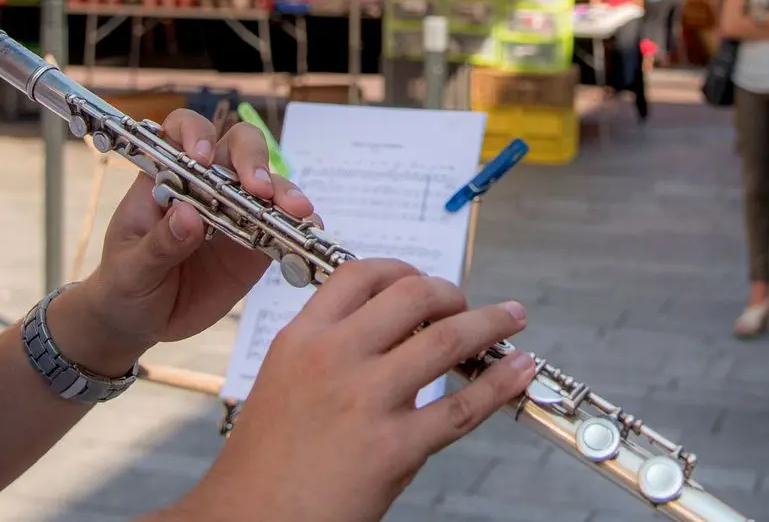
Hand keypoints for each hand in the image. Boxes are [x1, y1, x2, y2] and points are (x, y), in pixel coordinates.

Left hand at [55, 109, 316, 374]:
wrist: (140, 322)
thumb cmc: (125, 284)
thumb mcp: (131, 270)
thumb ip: (159, 245)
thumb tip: (189, 215)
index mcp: (167, 178)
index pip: (184, 131)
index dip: (196, 134)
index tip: (202, 158)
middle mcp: (206, 185)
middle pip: (237, 146)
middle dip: (251, 159)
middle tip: (258, 188)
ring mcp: (235, 212)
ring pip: (267, 183)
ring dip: (284, 191)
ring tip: (296, 212)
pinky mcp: (255, 243)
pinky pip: (282, 226)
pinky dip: (300, 226)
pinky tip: (310, 232)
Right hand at [183, 260, 535, 521]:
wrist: (251, 519)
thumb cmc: (266, 462)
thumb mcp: (281, 381)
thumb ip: (328, 349)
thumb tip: (389, 329)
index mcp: (302, 338)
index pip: (362, 274)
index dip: (404, 270)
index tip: (423, 282)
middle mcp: (334, 358)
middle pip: (413, 296)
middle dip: (452, 293)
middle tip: (467, 305)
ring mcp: (366, 401)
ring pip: (447, 339)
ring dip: (491, 323)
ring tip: (512, 320)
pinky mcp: (394, 448)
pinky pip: (462, 407)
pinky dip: (500, 384)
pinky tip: (517, 371)